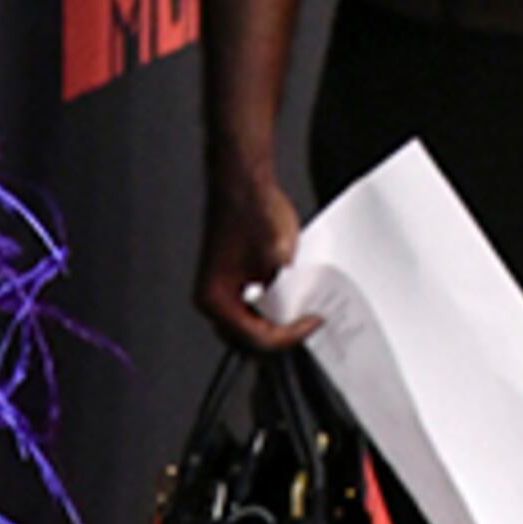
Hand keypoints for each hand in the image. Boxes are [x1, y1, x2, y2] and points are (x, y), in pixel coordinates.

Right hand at [195, 164, 316, 349]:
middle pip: (247, 340)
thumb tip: (295, 310)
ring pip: (248, 327)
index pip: (256, 337)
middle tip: (304, 323)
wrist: (241, 184)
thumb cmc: (250, 209)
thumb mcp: (279, 255)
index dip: (289, 334)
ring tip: (298, 312)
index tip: (311, 322)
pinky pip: (249, 310)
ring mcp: (219, 291)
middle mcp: (211, 299)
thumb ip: (285, 290)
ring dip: (274, 324)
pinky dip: (269, 310)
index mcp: (215, 298)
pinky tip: (287, 298)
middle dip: (278, 335)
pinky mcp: (229, 282)